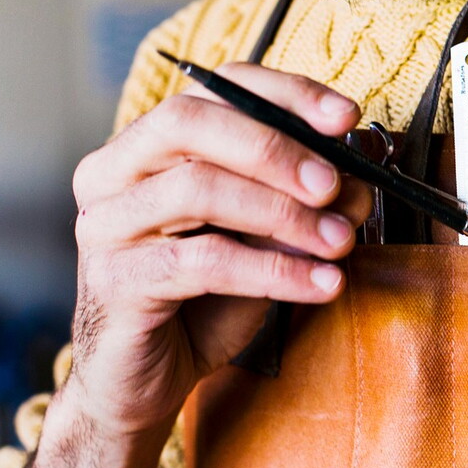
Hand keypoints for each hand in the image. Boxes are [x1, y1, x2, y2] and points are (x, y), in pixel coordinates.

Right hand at [68, 63, 370, 437]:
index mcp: (149, 144)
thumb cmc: (208, 297)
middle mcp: (113, 172)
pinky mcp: (114, 281)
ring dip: (284, 214)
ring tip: (340, 242)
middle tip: (334, 183)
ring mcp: (105, 224)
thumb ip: (308, 195)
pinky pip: (203, 262)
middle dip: (275, 148)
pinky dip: (275, 269)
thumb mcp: (268, 235)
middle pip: (190, 123)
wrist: (150, 381)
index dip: (286, 94)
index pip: (216, 87)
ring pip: (196, 188)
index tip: (347, 116)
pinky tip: (321, 284)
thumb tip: (363, 164)